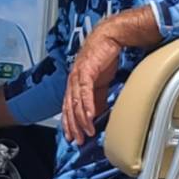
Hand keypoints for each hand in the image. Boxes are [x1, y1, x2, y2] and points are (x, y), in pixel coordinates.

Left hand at [62, 26, 122, 144]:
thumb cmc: (104, 56)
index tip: (72, 136)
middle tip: (77, 140)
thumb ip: (97, 98)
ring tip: (85, 133)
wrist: (109, 37)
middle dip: (72, 126)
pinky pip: (85, 93)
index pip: (68, 107)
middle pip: (69, 108)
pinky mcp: (86, 72)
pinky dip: (87, 106)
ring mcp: (78, 76)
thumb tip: (96, 114)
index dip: (69, 123)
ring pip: (75, 103)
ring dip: (80, 120)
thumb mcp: (100, 82)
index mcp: (74, 83)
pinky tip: (89, 117)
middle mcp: (73, 81)